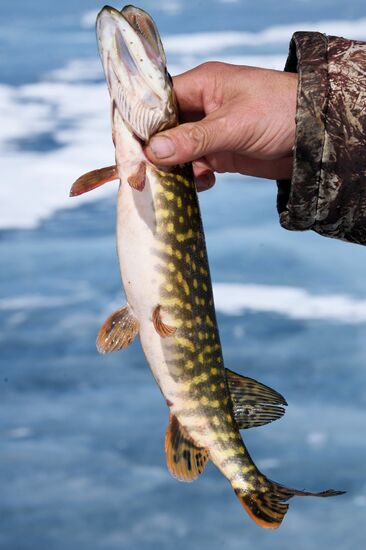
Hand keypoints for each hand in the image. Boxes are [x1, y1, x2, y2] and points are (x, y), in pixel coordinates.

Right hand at [144, 62, 297, 190]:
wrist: (317, 137)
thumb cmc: (281, 112)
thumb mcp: (234, 124)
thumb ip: (194, 139)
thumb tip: (153, 151)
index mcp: (202, 85)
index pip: (158, 102)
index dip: (142, 124)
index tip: (129, 149)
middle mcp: (203, 107)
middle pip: (165, 130)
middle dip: (156, 152)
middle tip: (146, 174)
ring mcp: (211, 132)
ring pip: (179, 152)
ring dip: (176, 168)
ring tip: (176, 182)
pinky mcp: (222, 153)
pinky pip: (197, 166)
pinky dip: (195, 177)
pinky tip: (203, 183)